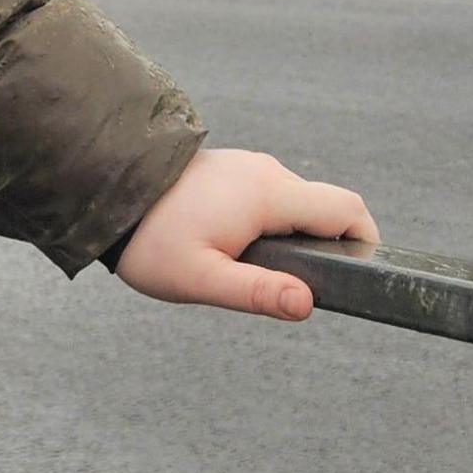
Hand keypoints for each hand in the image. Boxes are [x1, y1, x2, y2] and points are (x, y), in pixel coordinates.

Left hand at [112, 147, 377, 321]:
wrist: (107, 190)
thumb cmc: (150, 240)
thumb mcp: (201, 279)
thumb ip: (257, 292)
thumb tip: (308, 304)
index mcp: (268, 194)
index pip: (346, 209)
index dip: (365, 241)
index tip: (356, 275)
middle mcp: (268, 172)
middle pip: (326, 209)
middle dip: (326, 248)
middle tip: (292, 287)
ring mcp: (251, 168)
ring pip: (298, 204)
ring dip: (295, 238)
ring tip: (254, 271)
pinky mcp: (236, 172)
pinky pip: (273, 198)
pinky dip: (273, 225)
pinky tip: (236, 249)